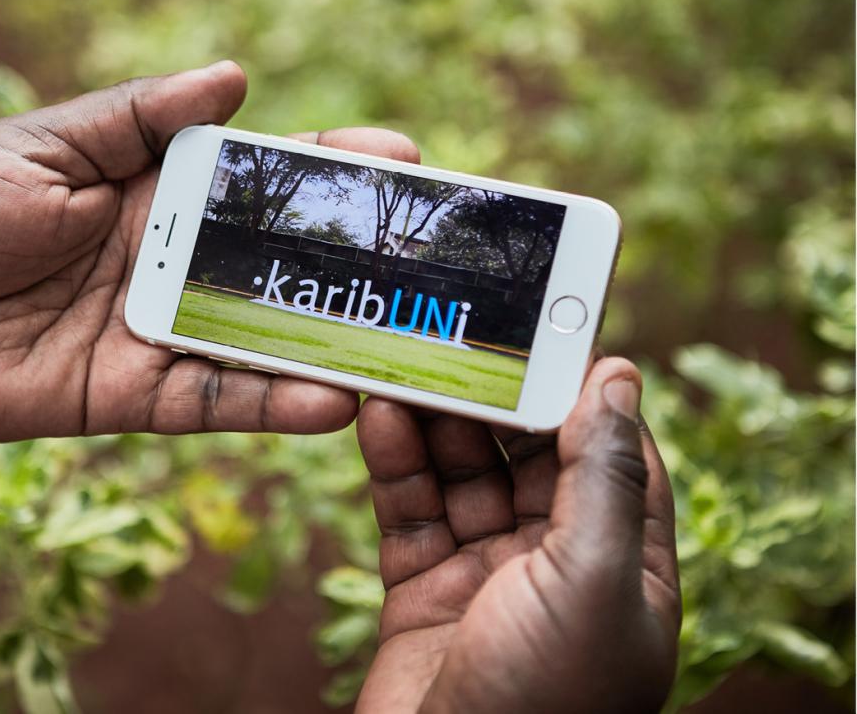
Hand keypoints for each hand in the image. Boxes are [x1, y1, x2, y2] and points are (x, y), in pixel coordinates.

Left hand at [0, 61, 421, 441]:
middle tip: (436, 261)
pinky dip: (270, 405)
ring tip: (409, 343)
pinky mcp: (130, 396)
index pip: (259, 179)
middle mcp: (169, 264)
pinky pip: (213, 402)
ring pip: (264, 341)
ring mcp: (156, 333)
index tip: (402, 157)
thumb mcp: (40, 147)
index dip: (328, 168)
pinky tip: (330, 402)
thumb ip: (136, 119)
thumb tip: (237, 78)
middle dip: (357, 261)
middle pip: (279, 264)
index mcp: (151, 192)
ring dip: (334, 343)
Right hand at [355, 358, 679, 712]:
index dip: (577, 388)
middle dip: (490, 397)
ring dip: (434, 421)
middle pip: (525, 454)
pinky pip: (410, 508)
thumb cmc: (544, 700)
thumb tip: (617, 377)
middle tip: (451, 335)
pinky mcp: (424, 587)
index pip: (609, 452)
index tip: (544, 329)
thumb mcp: (593, 578)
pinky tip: (379, 416)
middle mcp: (558, 564)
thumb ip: (603, 477)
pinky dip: (394, 462)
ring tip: (403, 362)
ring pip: (462, 473)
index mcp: (625, 565)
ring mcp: (488, 574)